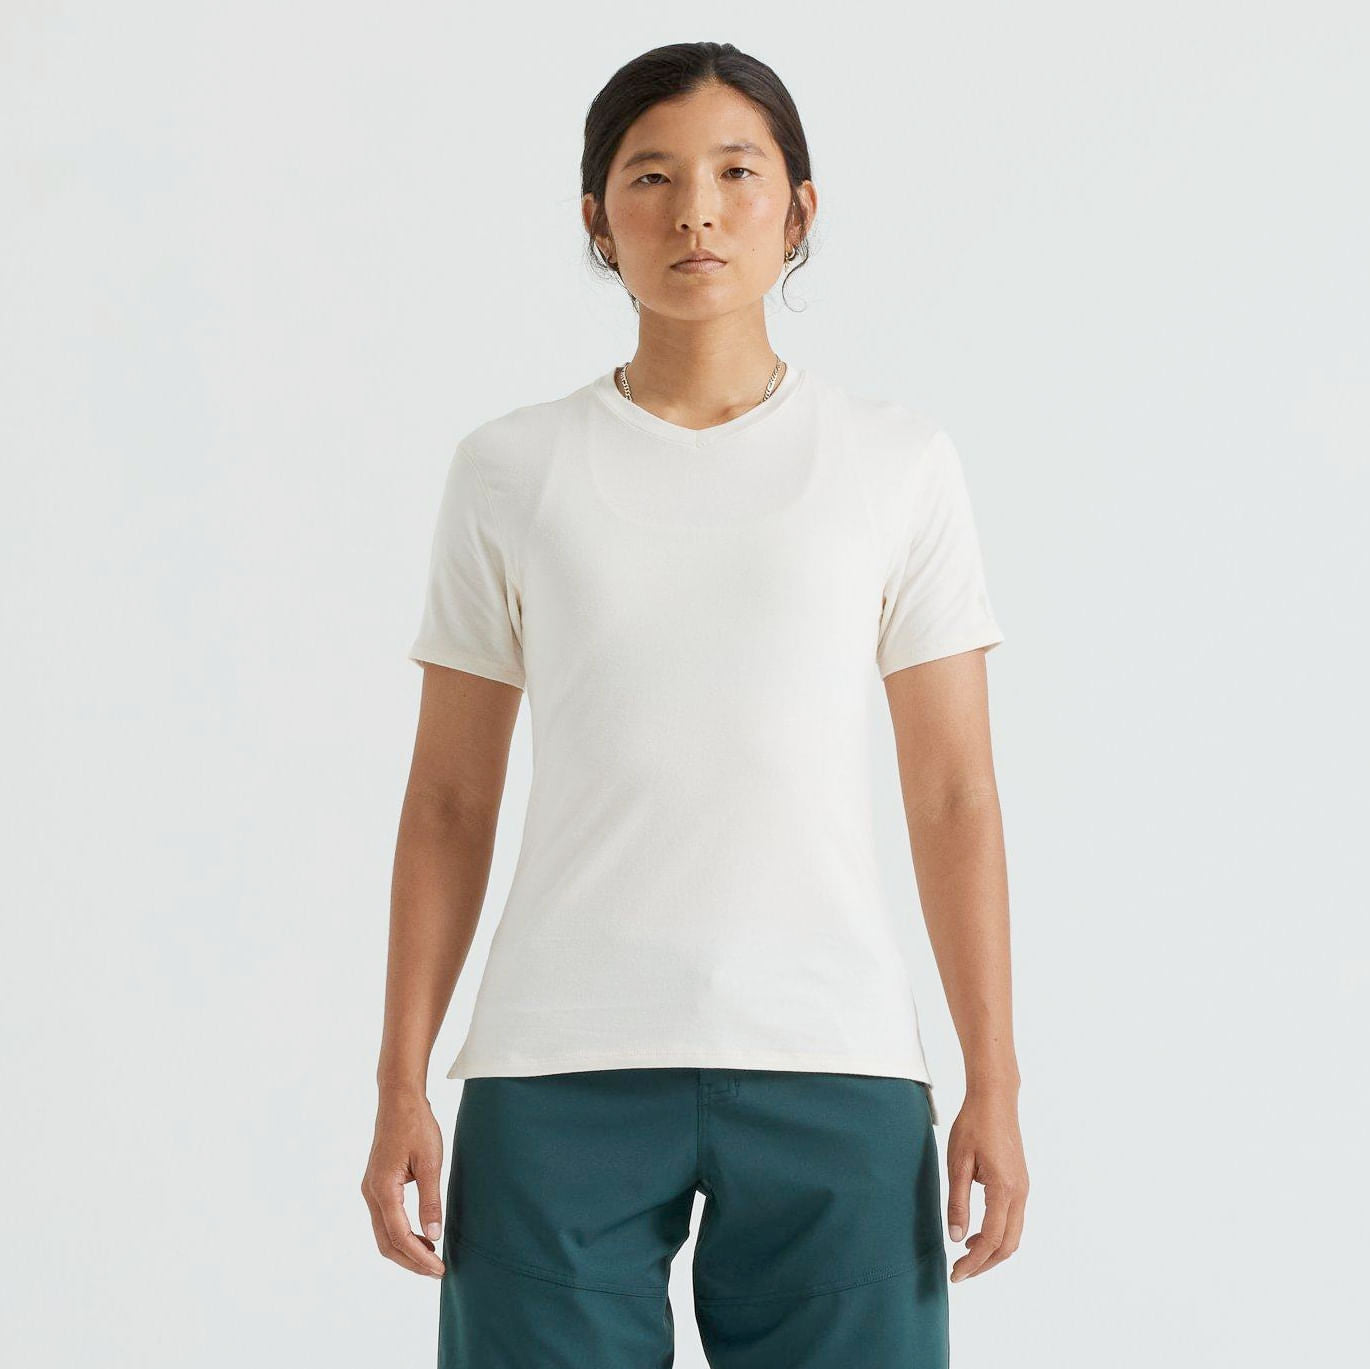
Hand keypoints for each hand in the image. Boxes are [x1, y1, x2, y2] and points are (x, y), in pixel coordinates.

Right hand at [361, 1091, 446, 1277]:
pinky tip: (422, 1235)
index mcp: (382, 1189)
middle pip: (386, 1242)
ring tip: (432, 1257)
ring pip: (383, 1234)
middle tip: (437, 1271)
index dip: (419, 1256)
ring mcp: (370, 1189)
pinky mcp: (376, 1185)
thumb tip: (434, 1235)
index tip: (439, 1268)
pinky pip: (385, 1220)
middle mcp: (371, 1193)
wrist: (399, 1100)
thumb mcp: (430, 1162)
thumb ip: (430, 1200)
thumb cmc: (416, 1126)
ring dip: (405, 1250)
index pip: (399, 1235)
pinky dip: (401, 1234)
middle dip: (410, 1261)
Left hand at [944, 1083, 1027, 1282]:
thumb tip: (956, 1237)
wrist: (995, 1099)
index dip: (974, 1261)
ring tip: (965, 1256)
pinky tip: (976, 1233)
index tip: (956, 1274)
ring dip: (991, 1251)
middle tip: (960, 1273)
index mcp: (1004, 1189)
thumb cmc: (973, 1125)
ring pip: (1013, 1234)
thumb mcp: (957, 1162)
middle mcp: (1020, 1193)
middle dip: (985, 1264)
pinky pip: (1013, 1220)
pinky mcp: (1020, 1183)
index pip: (992, 1239)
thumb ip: (958, 1202)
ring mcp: (1023, 1188)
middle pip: (1008, 1245)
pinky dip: (997, 1235)